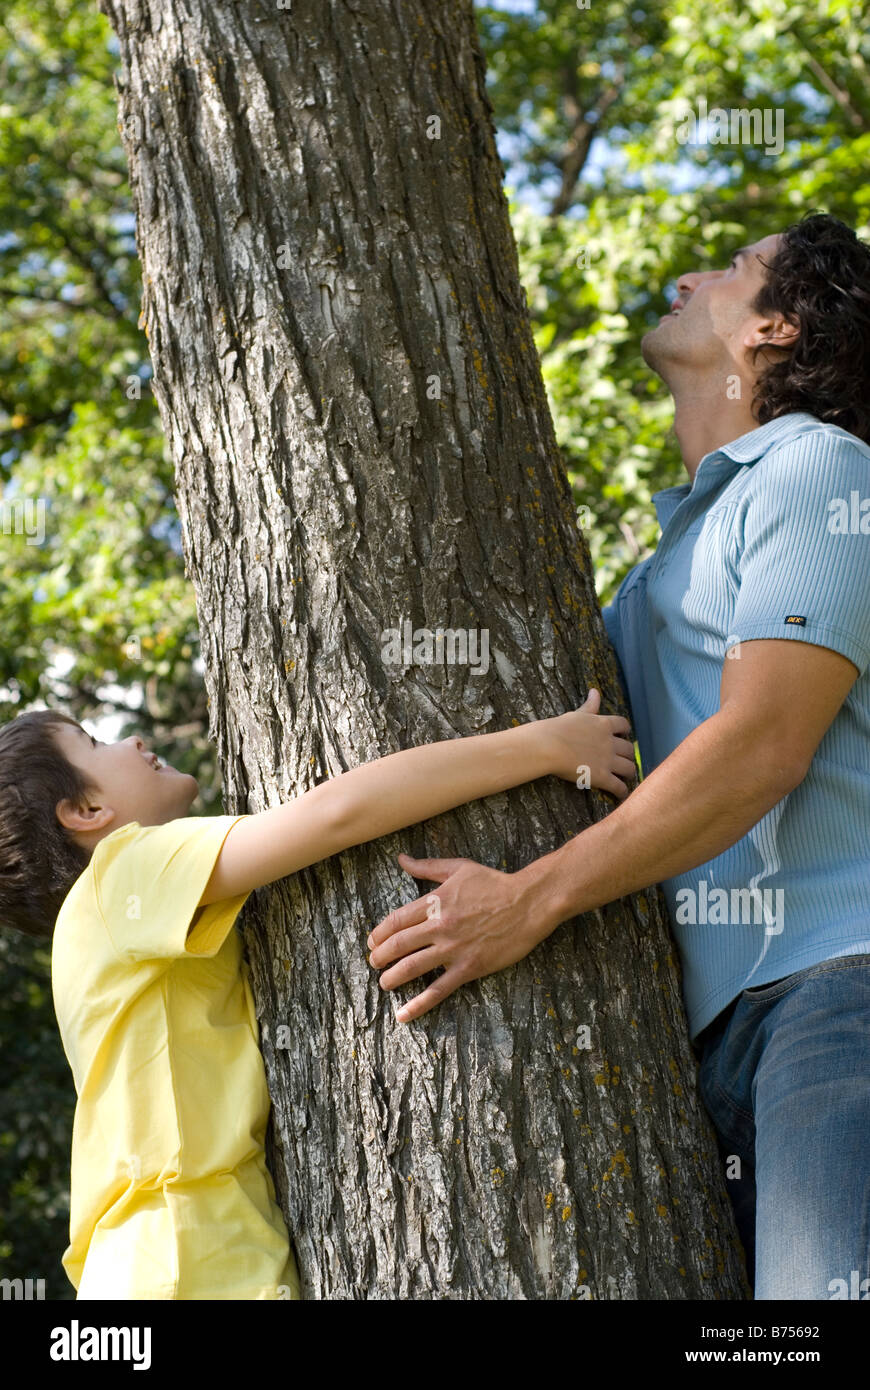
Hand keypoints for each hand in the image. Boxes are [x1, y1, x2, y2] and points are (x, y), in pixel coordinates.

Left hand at [367, 852, 556, 1022]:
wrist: (528, 903)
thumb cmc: (494, 883)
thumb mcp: (458, 868)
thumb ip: (426, 867)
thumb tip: (402, 858)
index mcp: (434, 902)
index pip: (395, 921)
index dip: (378, 934)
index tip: (373, 942)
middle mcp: (439, 926)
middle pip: (398, 945)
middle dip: (379, 957)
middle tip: (374, 963)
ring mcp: (454, 948)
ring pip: (412, 967)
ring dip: (392, 978)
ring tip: (385, 983)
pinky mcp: (469, 967)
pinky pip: (439, 990)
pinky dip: (419, 1004)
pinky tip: (403, 1015)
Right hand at [544, 688, 635, 795]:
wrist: (549, 746)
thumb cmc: (558, 728)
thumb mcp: (576, 714)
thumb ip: (589, 706)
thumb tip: (595, 691)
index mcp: (603, 725)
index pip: (624, 725)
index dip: (625, 732)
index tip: (622, 736)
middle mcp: (609, 742)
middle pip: (629, 749)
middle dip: (628, 755)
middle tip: (624, 760)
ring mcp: (607, 760)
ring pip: (629, 768)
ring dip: (629, 773)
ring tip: (626, 777)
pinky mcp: (601, 777)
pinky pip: (619, 786)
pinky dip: (622, 791)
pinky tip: (621, 794)